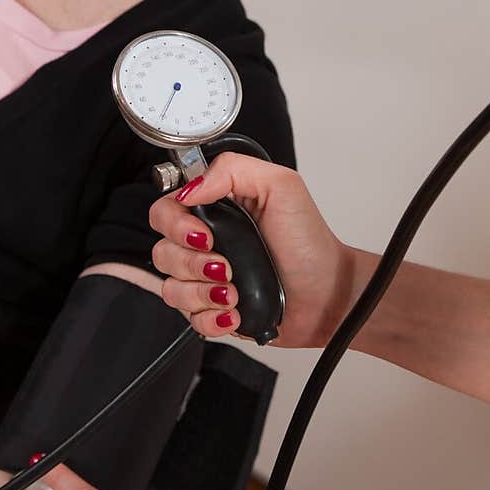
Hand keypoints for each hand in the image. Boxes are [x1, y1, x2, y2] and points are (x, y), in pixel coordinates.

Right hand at [149, 154, 356, 346]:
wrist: (328, 294)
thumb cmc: (309, 243)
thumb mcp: (281, 186)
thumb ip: (232, 170)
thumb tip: (189, 189)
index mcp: (216, 208)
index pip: (166, 210)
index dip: (175, 224)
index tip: (204, 234)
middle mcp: (208, 242)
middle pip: (162, 251)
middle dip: (191, 262)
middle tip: (224, 265)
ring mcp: (208, 279)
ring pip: (171, 288)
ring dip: (203, 293)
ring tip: (235, 292)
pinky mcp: (214, 310)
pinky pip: (189, 319)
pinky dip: (212, 318)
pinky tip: (235, 311)